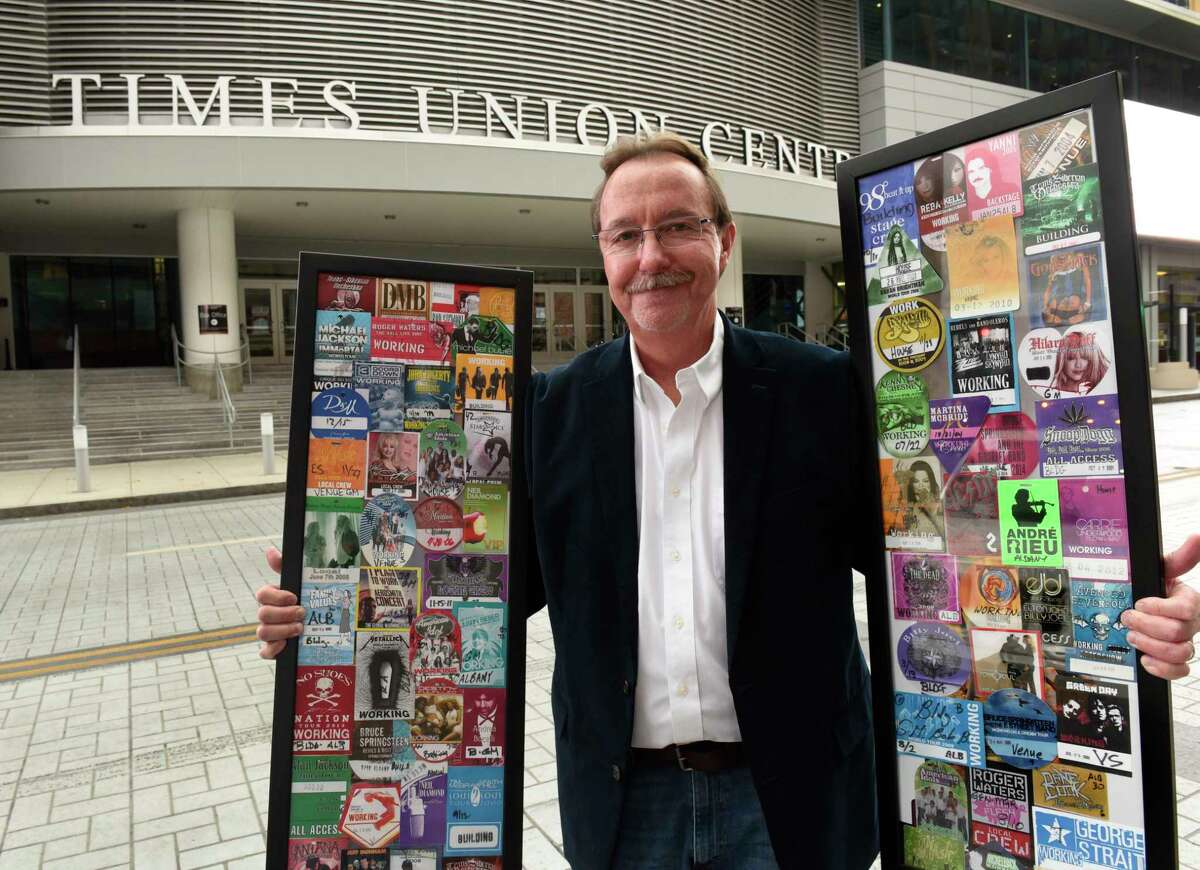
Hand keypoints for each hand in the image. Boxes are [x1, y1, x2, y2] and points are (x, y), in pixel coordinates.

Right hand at [255, 546, 304, 659]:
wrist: (324, 623)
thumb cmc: (309, 599)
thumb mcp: (302, 582)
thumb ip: (285, 567)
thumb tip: (270, 551)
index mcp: (272, 597)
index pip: (262, 594)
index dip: (276, 596)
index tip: (294, 597)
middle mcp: (267, 615)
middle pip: (262, 614)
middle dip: (283, 614)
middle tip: (302, 613)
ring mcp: (269, 632)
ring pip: (262, 632)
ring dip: (281, 630)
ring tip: (300, 628)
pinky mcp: (274, 649)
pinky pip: (265, 652)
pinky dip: (273, 649)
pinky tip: (286, 645)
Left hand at [1123, 534, 1199, 678]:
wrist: (1142, 607)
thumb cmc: (1154, 588)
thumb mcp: (1162, 570)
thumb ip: (1181, 557)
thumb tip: (1197, 537)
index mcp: (1189, 601)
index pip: (1186, 609)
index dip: (1160, 608)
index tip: (1140, 603)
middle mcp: (1189, 624)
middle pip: (1177, 632)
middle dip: (1147, 626)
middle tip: (1128, 618)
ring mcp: (1183, 643)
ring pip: (1179, 652)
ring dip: (1150, 645)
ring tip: (1132, 637)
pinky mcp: (1174, 660)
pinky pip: (1179, 671)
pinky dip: (1162, 668)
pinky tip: (1146, 659)